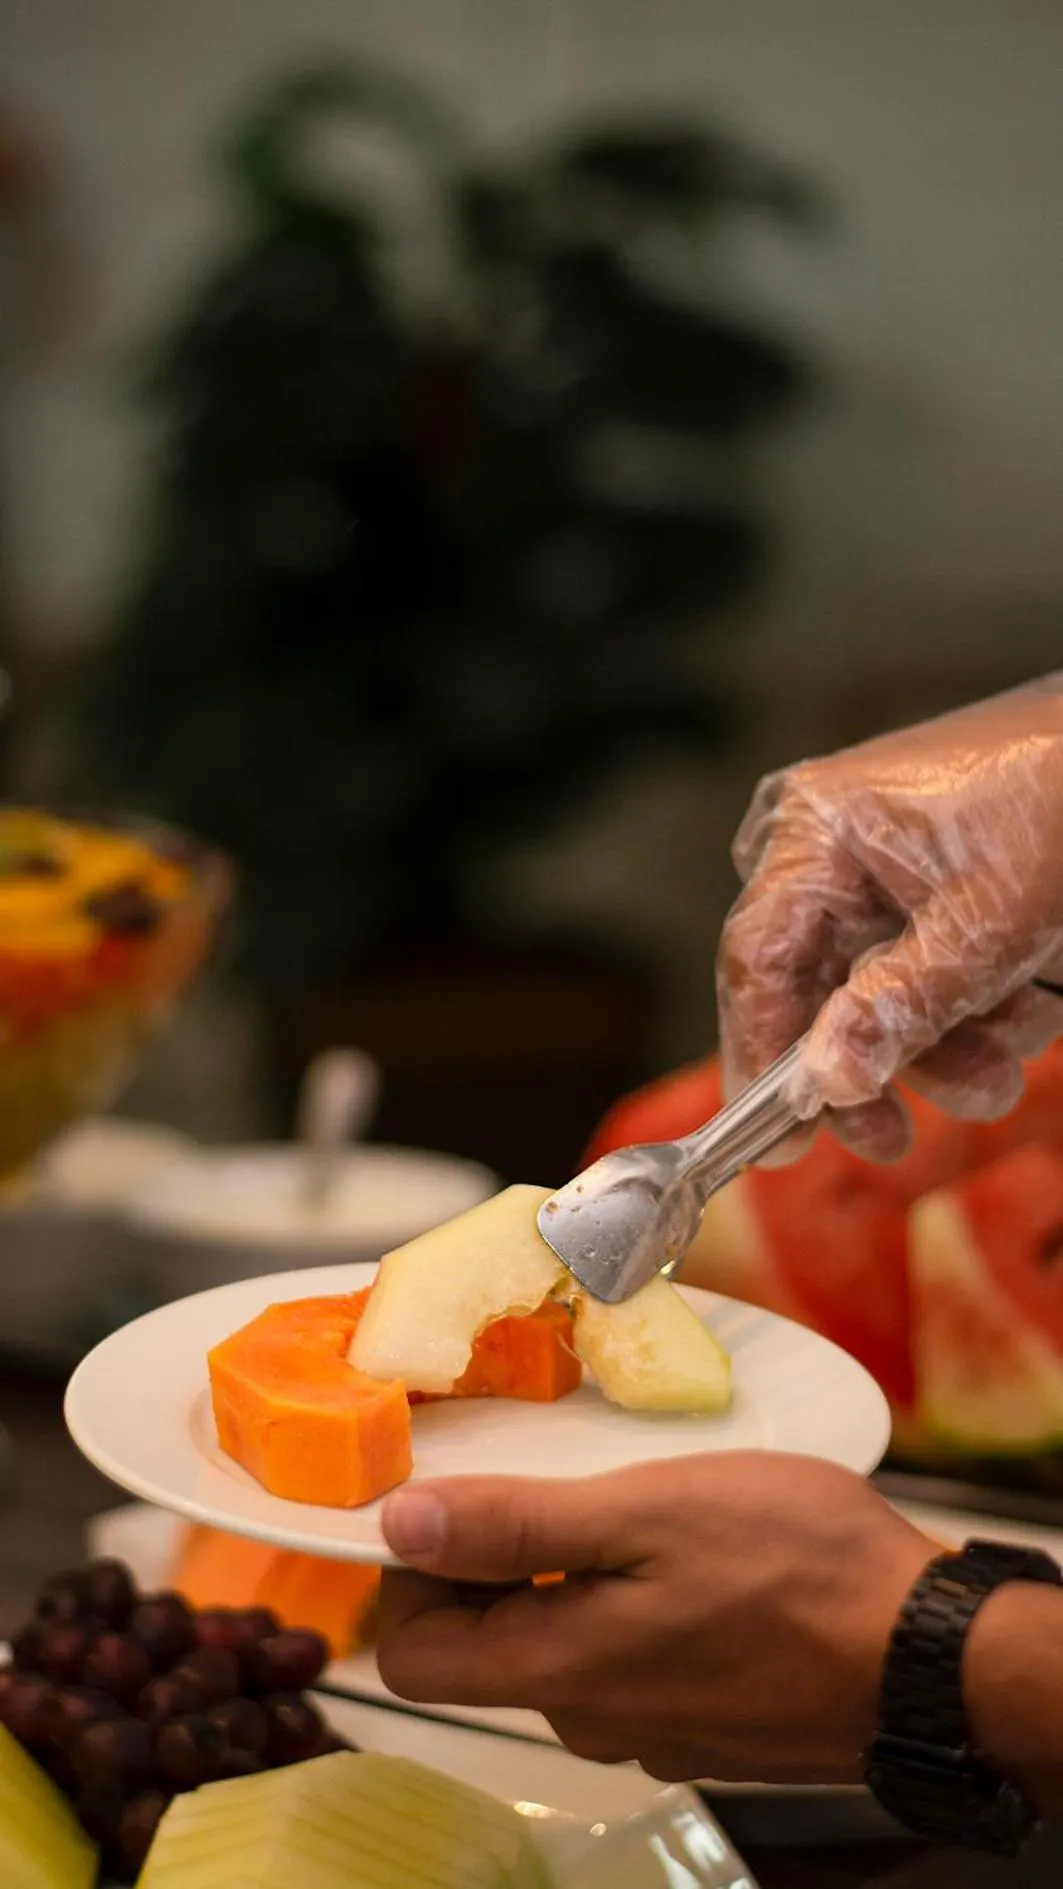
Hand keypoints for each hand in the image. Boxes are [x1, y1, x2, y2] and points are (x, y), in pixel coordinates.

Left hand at [376, 1454, 932, 1783]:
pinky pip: (627, 1660)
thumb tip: (398, 1527)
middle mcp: (589, 1718)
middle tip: (550, 1481)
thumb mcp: (644, 1515)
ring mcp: (649, 1727)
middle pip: (484, 1649)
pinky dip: (629, 1603)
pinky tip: (683, 1554)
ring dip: (568, 1577)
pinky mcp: (701, 1719)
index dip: (408, 1578)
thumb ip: (515, 1527)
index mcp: (558, 1671)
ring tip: (626, 1504)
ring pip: (560, 1647)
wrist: (929, 1652)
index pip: (411, 1657)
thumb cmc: (796, 1569)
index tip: (449, 1501)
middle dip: (492, 1565)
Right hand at [717, 674, 1062, 1161]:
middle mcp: (823, 842)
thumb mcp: (985, 926)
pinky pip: (915, 967)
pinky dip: (966, 1004)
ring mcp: (869, 861)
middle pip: (815, 986)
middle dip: (879, 1062)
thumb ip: (898, 1008)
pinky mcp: (917, 880)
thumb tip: (826, 1082)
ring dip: (940, 1044)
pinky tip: (1019, 1009)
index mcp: (814, 828)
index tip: (782, 1139)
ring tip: (1004, 1066)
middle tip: (896, 1139)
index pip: (755, 960)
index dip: (761, 1056)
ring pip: (872, 991)